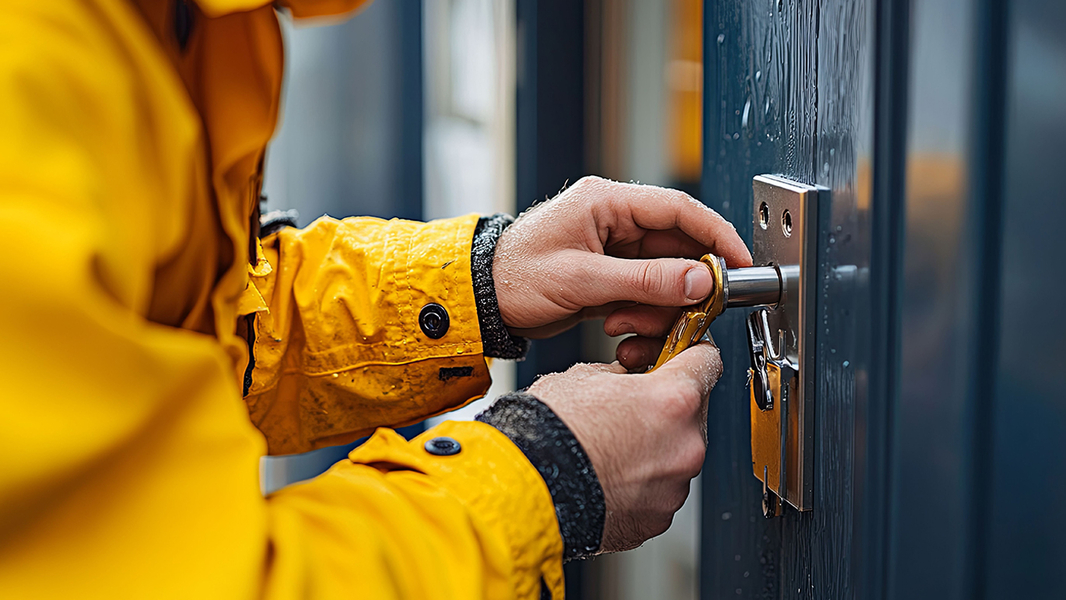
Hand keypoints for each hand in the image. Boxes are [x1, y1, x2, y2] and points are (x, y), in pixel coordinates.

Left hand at [493, 176, 750, 339]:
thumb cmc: (515, 276)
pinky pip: (644, 292)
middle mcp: (613, 219)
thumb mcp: (583, 280)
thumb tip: (700, 280)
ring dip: (657, 307)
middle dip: (684, 284)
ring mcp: (611, 248)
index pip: (679, 209)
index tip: (740, 262)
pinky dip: (642, 314)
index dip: (716, 235)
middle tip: (692, 313)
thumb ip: (645, 280)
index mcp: (606, 202)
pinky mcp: (607, 274)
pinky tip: (620, 329)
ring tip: (626, 326)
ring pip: (662, 275)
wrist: (479, 300)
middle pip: (675, 246)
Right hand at [528, 342, 721, 551]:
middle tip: (628, 407)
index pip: (707, 360)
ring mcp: (674, 487)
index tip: (678, 357)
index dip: (689, 353)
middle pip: (693, 411)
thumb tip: (627, 381)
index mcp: (674, 400)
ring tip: (609, 448)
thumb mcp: (584, 376)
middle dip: (666, 407)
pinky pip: (658, 490)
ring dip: (653, 447)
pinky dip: (639, 482)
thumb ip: (622, 376)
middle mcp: (686, 445)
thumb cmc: (549, 431)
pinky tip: (607, 475)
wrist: (525, 488)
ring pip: (676, 454)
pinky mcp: (657, 518)